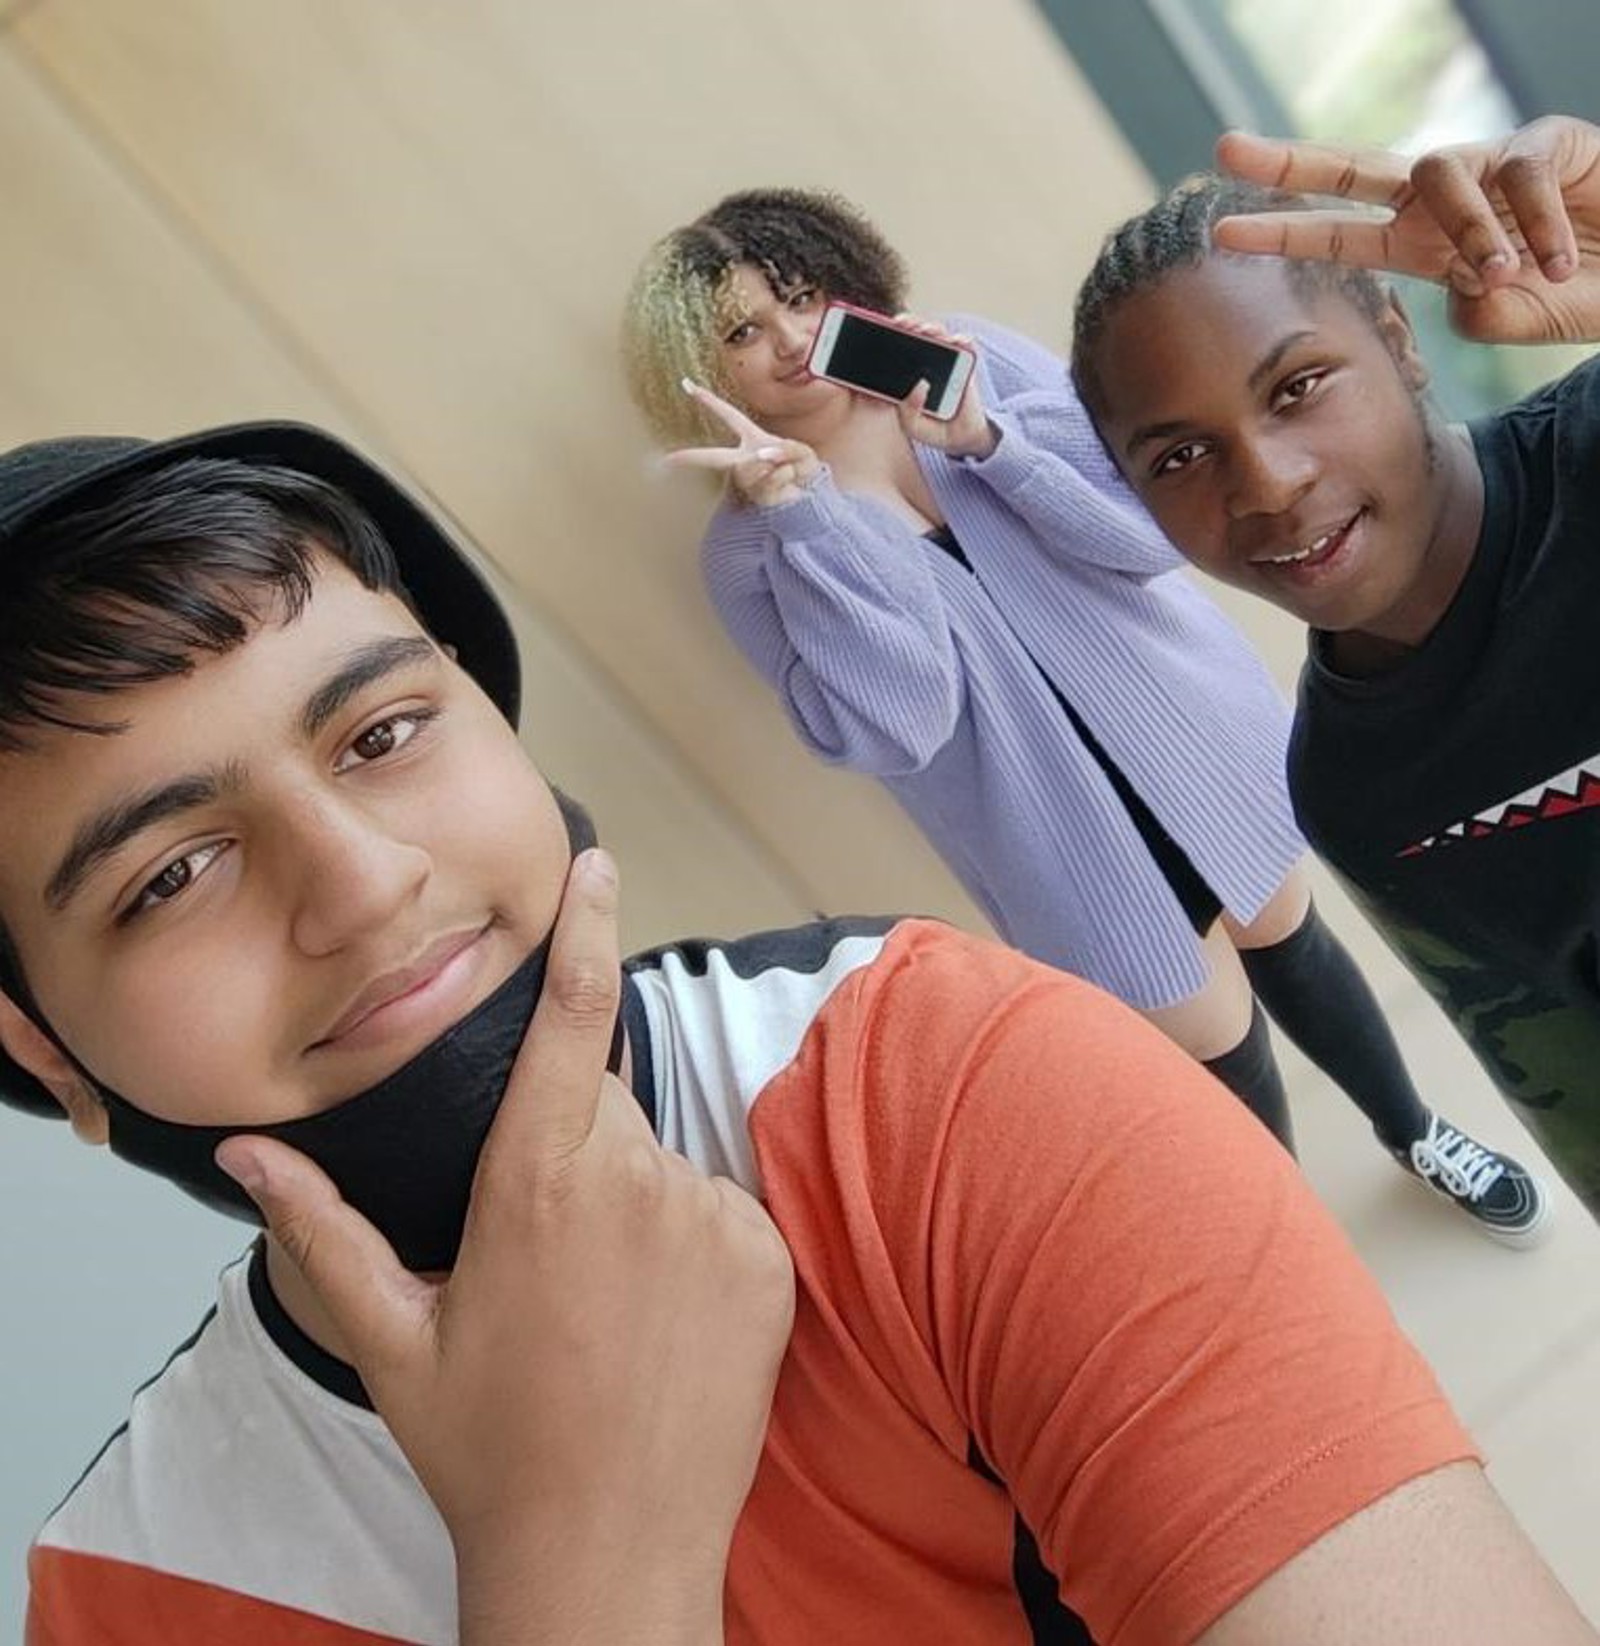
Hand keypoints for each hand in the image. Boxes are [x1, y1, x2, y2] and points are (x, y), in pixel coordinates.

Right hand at [216, 849, 794, 1645]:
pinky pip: (719, 1213)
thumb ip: (321, 1230)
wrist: (609, 1554)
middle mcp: (634, 1180)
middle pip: (602, 1106)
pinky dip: (690, 1246)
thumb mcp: (389, 1341)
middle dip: (571, 1146)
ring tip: (602, 1310)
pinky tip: (658, 1324)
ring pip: (659, 1164)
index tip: (599, 865)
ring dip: (630, 1207)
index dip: (586, 928)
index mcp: (535, 1183)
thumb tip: (248, 1156)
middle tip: (546, 1255)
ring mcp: (711, 1218)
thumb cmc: (490, 1450)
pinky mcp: (767, 1258)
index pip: (569, 1018)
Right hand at [663, 380, 821, 505]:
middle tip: (668, 461)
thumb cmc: (802, 467)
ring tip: (791, 469)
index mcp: (752, 438)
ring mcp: (748, 480)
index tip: (687, 385)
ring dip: (780, 464)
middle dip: (691, 458)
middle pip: (713, 457)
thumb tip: (765, 455)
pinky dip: (786, 476)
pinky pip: (769, 480)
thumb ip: (788, 449)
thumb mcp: (802, 451)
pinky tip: (790, 484)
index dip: (709, 400)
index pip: (728, 416)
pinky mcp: (756, 497)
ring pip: (755, 466)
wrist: (811, 494)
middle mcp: (744, 459)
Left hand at [891, 315, 996, 458]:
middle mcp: (927, 361)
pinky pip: (966, 347)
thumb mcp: (912, 425)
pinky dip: (963, 341)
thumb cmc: (932, 428)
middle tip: (901, 323)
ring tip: (925, 329)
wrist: (961, 438)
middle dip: (909, 324)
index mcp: (907, 373)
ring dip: (932, 328)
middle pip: (917, 334)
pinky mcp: (967, 364)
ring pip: (940, 335)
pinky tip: (956, 341)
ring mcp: (947, 361)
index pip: (897, 347)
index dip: (889, 335)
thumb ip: (909, 411)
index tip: (882, 329)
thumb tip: (920, 385)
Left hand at [1214, 117, 1599, 343]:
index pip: (1338, 234)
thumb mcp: (1514, 316)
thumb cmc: (1579, 291)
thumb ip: (1477, 311)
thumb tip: (1463, 287)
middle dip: (1289, 162)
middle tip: (1225, 152)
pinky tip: (1558, 258)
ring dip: (1469, 231)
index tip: (1221, 234)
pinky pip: (1517, 173)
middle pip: (1352, 167)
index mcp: (1421, 244)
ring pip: (1438, 174)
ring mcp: (1489, 164)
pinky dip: (1536, 225)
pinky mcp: (1544, 141)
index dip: (1282, 232)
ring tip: (1510, 272)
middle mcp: (1444, 198)